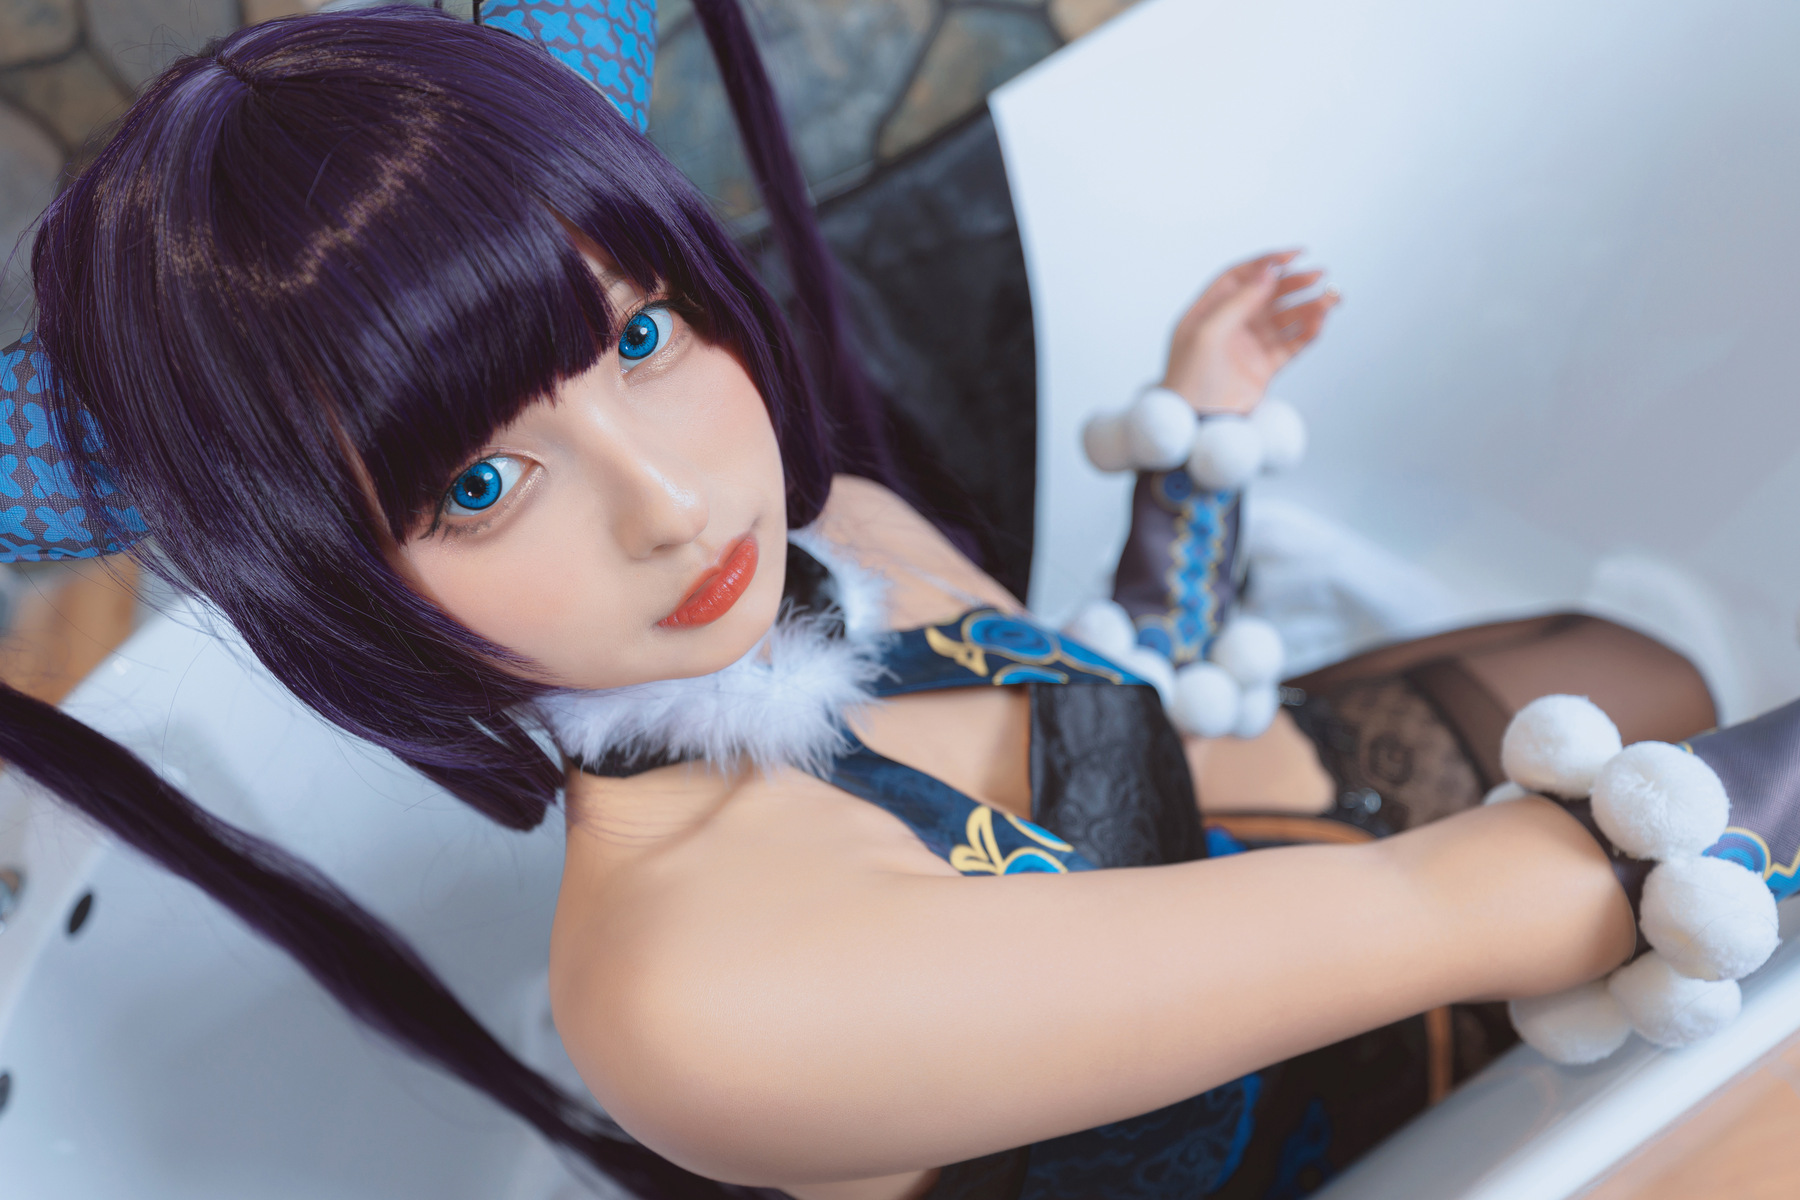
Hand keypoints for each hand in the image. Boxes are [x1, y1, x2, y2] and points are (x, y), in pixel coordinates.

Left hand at [1161, 250, 1339, 414]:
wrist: (1196, 424)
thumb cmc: (1189, 381)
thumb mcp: (1208, 334)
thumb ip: (1239, 301)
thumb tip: (1267, 273)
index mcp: (1208, 312)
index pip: (1240, 277)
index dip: (1267, 263)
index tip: (1294, 255)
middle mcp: (1229, 326)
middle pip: (1266, 295)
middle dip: (1294, 283)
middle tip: (1318, 275)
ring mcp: (1248, 347)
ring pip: (1284, 319)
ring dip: (1308, 307)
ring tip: (1331, 299)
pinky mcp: (1263, 367)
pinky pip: (1291, 344)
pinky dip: (1308, 332)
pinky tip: (1321, 322)